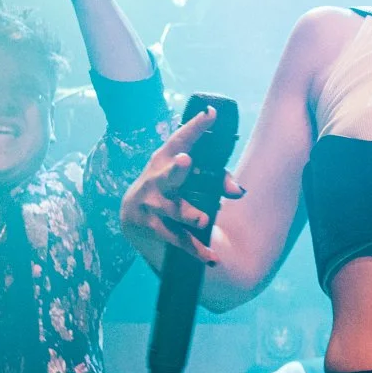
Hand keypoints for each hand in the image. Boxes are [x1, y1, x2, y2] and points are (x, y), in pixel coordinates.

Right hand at [121, 108, 245, 263]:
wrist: (132, 216)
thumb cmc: (169, 188)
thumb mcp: (187, 178)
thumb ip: (217, 179)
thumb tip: (239, 192)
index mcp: (166, 158)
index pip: (181, 139)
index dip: (196, 127)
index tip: (211, 114)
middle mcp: (157, 178)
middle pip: (168, 174)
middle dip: (177, 168)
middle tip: (185, 161)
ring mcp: (151, 203)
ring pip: (173, 210)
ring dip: (189, 214)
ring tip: (203, 220)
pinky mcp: (150, 226)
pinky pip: (176, 238)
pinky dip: (195, 249)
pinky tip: (211, 258)